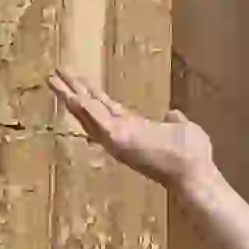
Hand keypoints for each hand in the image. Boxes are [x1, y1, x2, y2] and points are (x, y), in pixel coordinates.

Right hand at [50, 69, 215, 199]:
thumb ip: (174, 121)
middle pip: (90, 109)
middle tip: (54, 75)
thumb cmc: (192, 156)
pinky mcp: (121, 139)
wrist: (195, 173)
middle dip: (72, 91)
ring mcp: (118, 138)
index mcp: (133, 129)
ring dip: (70, 96)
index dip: (91, 95)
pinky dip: (84, 109)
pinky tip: (71, 96)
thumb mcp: (182, 129)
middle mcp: (120, 134)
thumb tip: (172, 113)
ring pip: (88, 113)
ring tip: (53, 80)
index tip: (78, 82)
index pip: (106, 109)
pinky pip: (98, 121)